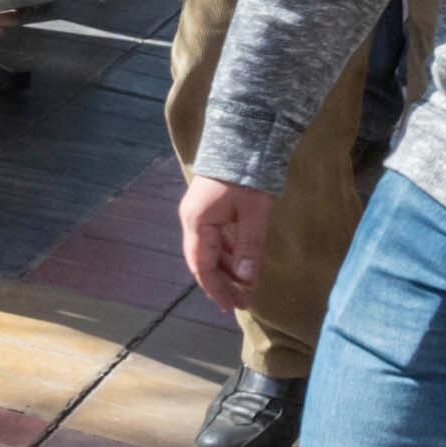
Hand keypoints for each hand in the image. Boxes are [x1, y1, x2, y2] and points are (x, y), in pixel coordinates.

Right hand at [179, 175, 271, 313]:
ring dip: (225, 270)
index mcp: (198, 223)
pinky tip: (240, 263)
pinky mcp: (207, 208)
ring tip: (244, 287)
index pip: (203, 266)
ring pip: (208, 251)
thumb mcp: (253, 214)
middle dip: (220, 284)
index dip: (217, 289)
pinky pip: (213, 239)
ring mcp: (197, 214)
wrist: (241, 139)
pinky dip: (226, 255)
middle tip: (240, 303)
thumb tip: (247, 279)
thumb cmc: (247, 176)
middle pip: (202, 262)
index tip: (233, 307)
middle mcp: (192, 221)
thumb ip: (249, 247)